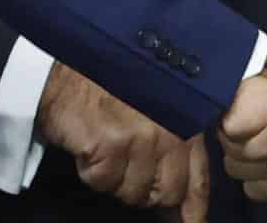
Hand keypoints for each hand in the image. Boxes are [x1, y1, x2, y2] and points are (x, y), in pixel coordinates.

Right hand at [38, 61, 206, 214]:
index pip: (198, 177)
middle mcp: (167, 129)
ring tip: (108, 145)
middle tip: (128, 166)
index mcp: (184, 116)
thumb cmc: (111, 75)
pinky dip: (94, 170)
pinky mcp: (108, 146)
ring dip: (118, 178)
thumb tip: (184, 198)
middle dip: (149, 190)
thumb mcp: (157, 96)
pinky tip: (91, 143)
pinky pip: (104, 182)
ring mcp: (138, 139)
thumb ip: (176, 136)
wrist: (68, 59)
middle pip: (167, 192)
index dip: (195, 209)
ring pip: (133, 192)